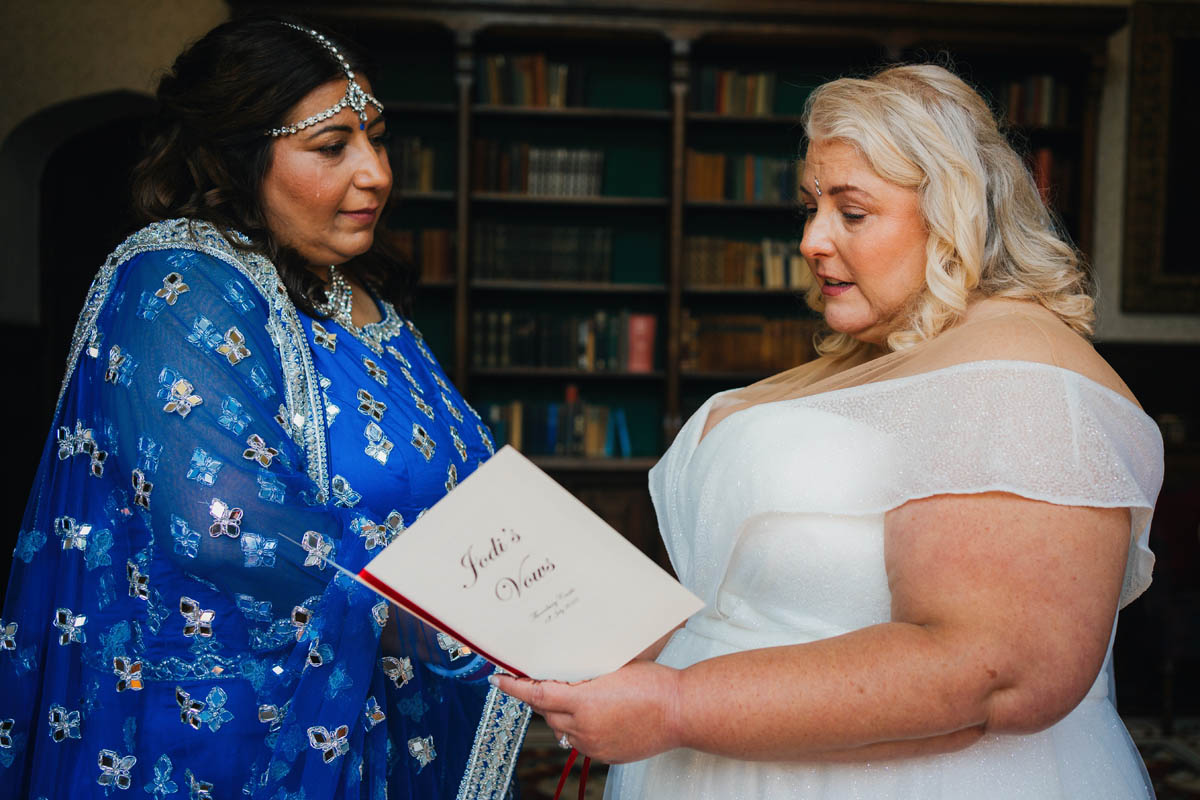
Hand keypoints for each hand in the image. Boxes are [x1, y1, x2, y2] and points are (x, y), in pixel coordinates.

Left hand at [492, 660, 683, 763]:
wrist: (681, 711)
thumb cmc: (655, 684)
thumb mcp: (614, 668)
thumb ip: (585, 674)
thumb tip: (563, 672)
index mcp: (584, 702)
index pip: (536, 694)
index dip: (513, 687)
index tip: (498, 679)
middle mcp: (584, 727)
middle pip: (547, 712)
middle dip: (543, 697)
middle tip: (545, 680)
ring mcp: (595, 745)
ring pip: (564, 729)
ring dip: (562, 713)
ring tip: (577, 698)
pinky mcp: (607, 755)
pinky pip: (582, 742)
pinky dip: (580, 728)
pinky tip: (596, 716)